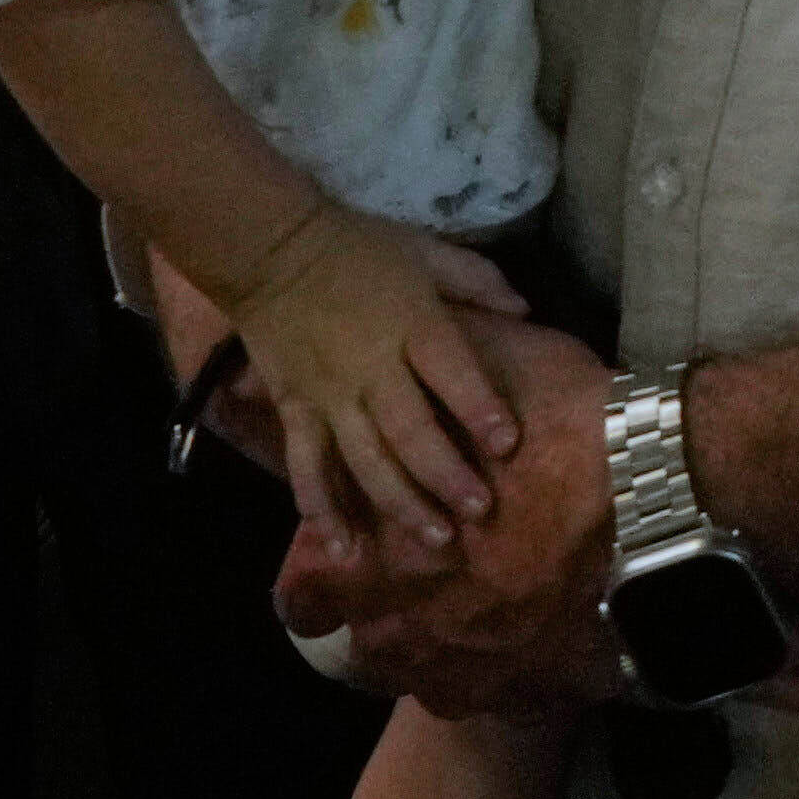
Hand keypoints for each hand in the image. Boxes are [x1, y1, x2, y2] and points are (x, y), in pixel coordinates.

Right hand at [226, 205, 540, 559]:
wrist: (273, 250)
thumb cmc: (360, 249)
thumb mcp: (425, 250)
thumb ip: (476, 280)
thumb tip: (526, 310)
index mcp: (411, 325)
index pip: (451, 372)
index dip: (479, 409)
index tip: (507, 445)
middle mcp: (372, 369)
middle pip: (411, 431)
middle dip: (446, 475)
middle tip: (478, 512)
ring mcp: (331, 397)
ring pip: (366, 461)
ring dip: (400, 503)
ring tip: (435, 540)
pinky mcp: (296, 412)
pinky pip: (308, 467)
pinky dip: (322, 509)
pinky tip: (342, 549)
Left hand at [265, 310, 628, 717]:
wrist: (653, 493)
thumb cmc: (549, 428)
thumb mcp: (469, 376)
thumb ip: (405, 388)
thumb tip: (367, 362)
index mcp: (360, 568)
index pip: (302, 596)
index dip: (328, 570)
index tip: (364, 549)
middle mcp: (398, 638)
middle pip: (371, 649)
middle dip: (400, 617)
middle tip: (448, 573)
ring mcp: (463, 680)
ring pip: (437, 683)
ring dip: (459, 651)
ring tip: (504, 606)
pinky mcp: (529, 697)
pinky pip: (514, 697)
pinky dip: (526, 669)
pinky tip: (554, 628)